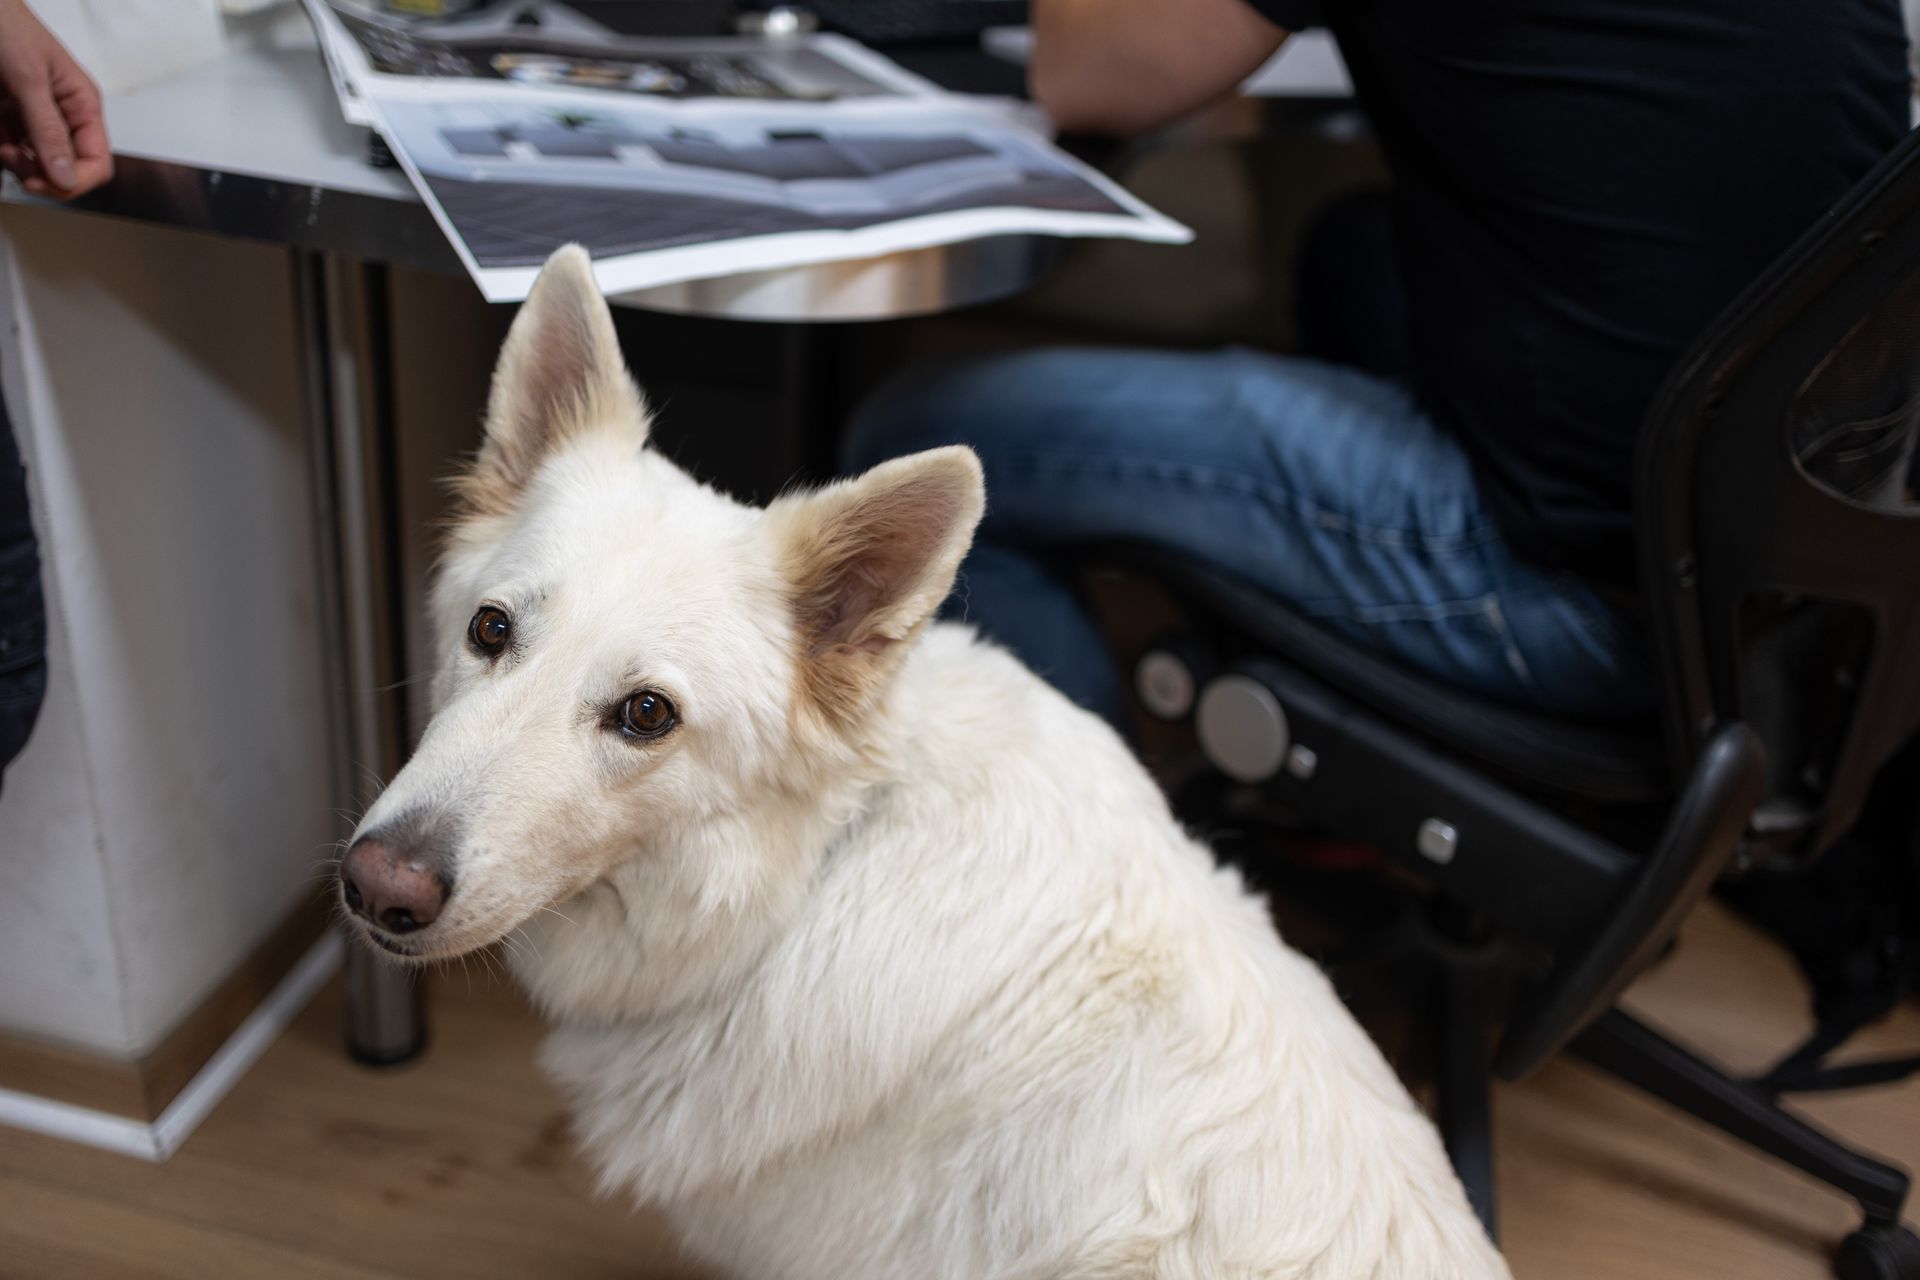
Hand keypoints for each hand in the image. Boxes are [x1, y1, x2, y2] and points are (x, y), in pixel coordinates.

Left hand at [0, 0, 108, 197]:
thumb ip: (48, 130)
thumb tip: (66, 178)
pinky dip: (2, 150)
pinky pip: (12, 149)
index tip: (42, 182)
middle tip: (11, 157)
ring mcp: (35, 117)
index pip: (97, 163)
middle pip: (66, 169)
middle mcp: (64, 115)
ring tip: (0, 144)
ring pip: (37, 164)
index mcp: (82, 106)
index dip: (74, 181)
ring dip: (16, 162)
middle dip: (39, 172)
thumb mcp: (29, 79)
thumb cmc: (5, 25)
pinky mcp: (9, 115)